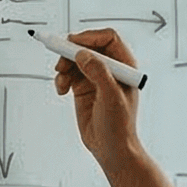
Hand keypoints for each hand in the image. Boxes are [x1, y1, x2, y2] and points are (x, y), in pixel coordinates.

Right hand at [50, 27, 144, 164]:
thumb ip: (99, 73)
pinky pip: (69, 73)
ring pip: (75, 59)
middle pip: (88, 46)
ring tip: (61, 82)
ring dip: (64, 66)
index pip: (108, 39)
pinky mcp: (83, 87)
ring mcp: (96, 77)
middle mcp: (110, 69)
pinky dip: (62, 78)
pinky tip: (61, 90)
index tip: (73, 44)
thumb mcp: (111, 97)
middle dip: (72, 52)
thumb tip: (83, 55)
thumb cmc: (119, 126)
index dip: (90, 37)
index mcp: (125, 66)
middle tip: (61, 62)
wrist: (111, 148)